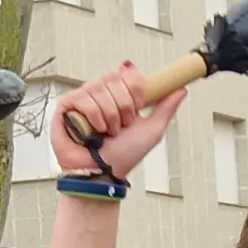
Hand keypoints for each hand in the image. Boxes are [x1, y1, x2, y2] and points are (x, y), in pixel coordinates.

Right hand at [50, 62, 186, 181]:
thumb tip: (181, 89)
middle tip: (122, 125)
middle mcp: (100, 93)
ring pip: (100, 88)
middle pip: (115, 78)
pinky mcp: (66, 106)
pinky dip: (93, 117)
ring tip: (107, 132)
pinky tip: (93, 131)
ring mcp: (82, 99)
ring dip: (109, 116)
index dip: (135, 89)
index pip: (128, 73)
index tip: (139, 107)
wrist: (104, 173)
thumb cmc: (124, 155)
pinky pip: (83, 98)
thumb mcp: (152, 130)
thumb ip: (166, 107)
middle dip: (124, 106)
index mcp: (119, 95)